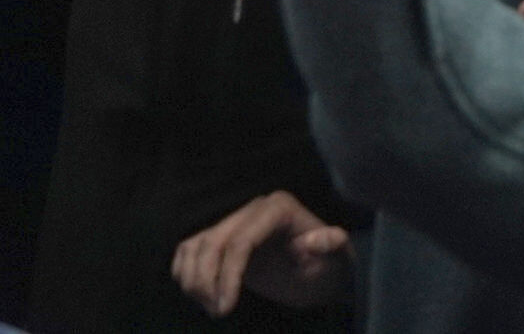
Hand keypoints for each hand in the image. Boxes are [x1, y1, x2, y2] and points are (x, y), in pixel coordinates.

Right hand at [171, 189, 350, 319]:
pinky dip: (185, 274)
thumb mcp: (338, 259)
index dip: (228, 275)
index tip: (226, 307)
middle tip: (219, 312)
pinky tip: (201, 297)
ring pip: (195, 245)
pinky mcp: (222, 239)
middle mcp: (253, 210)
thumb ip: (332, 245)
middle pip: (212, 242)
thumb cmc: (328, 266)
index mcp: (280, 209)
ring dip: (194, 280)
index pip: (241, 240)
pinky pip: (189, 250)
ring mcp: (235, 222)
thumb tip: (315, 240)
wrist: (319, 273)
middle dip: (208, 282)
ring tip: (213, 308)